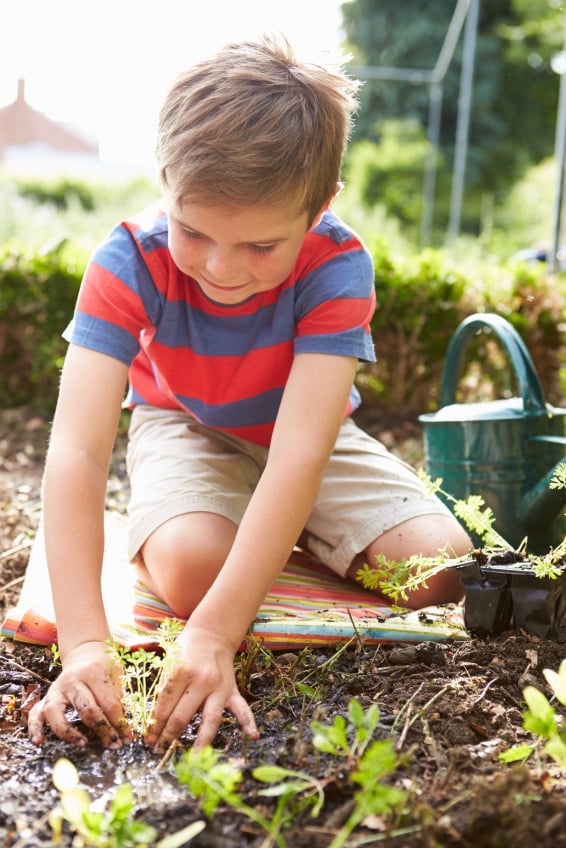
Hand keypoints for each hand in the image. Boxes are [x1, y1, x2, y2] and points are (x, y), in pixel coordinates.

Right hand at [27, 641, 131, 747]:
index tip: (127, 737)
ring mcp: (56, 689)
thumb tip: (124, 726)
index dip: (120, 723)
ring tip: (83, 743)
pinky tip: (40, 742)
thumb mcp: (117, 674)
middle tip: (113, 744)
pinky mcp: (46, 697)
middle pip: (86, 709)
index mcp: (94, 672)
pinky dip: (35, 728)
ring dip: (69, 732)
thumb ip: (120, 696)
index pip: (109, 703)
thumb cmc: (104, 667)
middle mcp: (72, 680)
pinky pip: (35, 713)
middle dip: (102, 730)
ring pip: (56, 712)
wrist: (85, 652)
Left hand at [144, 625, 257, 751]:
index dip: (154, 725)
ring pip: (210, 719)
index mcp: (183, 671)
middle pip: (183, 716)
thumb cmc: (185, 648)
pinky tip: (253, 736)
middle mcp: (202, 680)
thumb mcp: (170, 662)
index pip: (164, 705)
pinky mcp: (232, 690)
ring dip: (200, 741)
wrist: (212, 634)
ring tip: (192, 759)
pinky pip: (241, 708)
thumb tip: (154, 719)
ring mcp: (219, 687)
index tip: (147, 740)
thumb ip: (164, 688)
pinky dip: (248, 722)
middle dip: (168, 736)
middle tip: (158, 750)